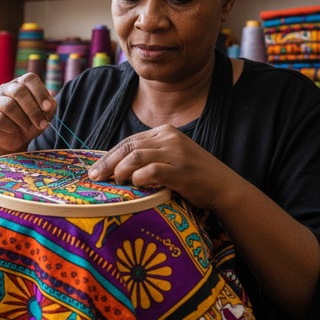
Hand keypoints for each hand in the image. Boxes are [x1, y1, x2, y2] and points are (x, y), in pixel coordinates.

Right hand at [0, 73, 56, 153]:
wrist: (15, 139)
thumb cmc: (30, 122)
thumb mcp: (44, 115)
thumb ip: (49, 107)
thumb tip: (49, 104)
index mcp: (21, 84)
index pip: (29, 79)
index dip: (40, 92)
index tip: (47, 107)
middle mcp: (6, 88)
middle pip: (19, 92)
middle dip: (33, 110)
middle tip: (42, 123)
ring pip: (9, 106)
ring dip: (23, 120)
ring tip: (29, 128)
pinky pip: (0, 119)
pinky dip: (11, 127)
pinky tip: (15, 129)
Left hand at [87, 124, 240, 210]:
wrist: (225, 187)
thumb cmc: (193, 176)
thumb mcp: (170, 158)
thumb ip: (148, 157)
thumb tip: (113, 167)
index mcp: (164, 132)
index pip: (129, 141)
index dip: (109, 156)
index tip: (94, 170)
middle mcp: (169, 138)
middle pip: (129, 147)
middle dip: (108, 163)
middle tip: (95, 178)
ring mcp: (177, 153)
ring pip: (136, 156)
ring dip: (120, 171)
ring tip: (115, 183)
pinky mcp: (182, 171)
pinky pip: (152, 171)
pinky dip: (139, 178)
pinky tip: (135, 185)